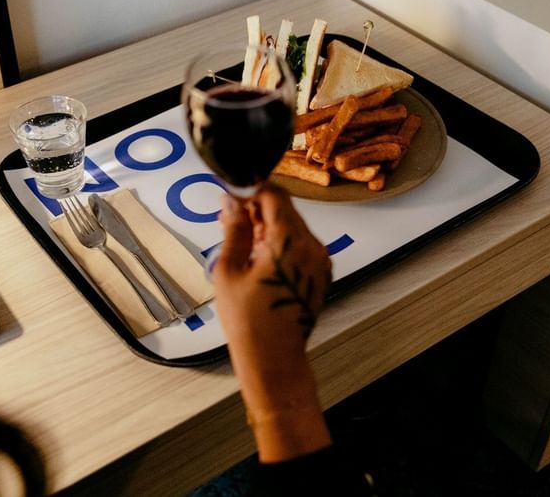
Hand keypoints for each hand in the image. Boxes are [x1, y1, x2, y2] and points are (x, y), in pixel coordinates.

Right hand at [214, 185, 332, 461]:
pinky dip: (280, 242)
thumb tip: (231, 201)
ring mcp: (320, 260)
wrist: (273, 358)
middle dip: (257, 208)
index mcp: (290, 241)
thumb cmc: (248, 320)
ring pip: (293, 226)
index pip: (274, 195)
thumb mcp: (229, 270)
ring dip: (268, 226)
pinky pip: (300, 245)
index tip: (230, 195)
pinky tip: (258, 256)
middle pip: (285, 209)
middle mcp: (312, 246)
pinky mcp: (321, 273)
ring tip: (240, 240)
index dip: (250, 190)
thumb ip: (234, 229)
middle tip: (228, 218)